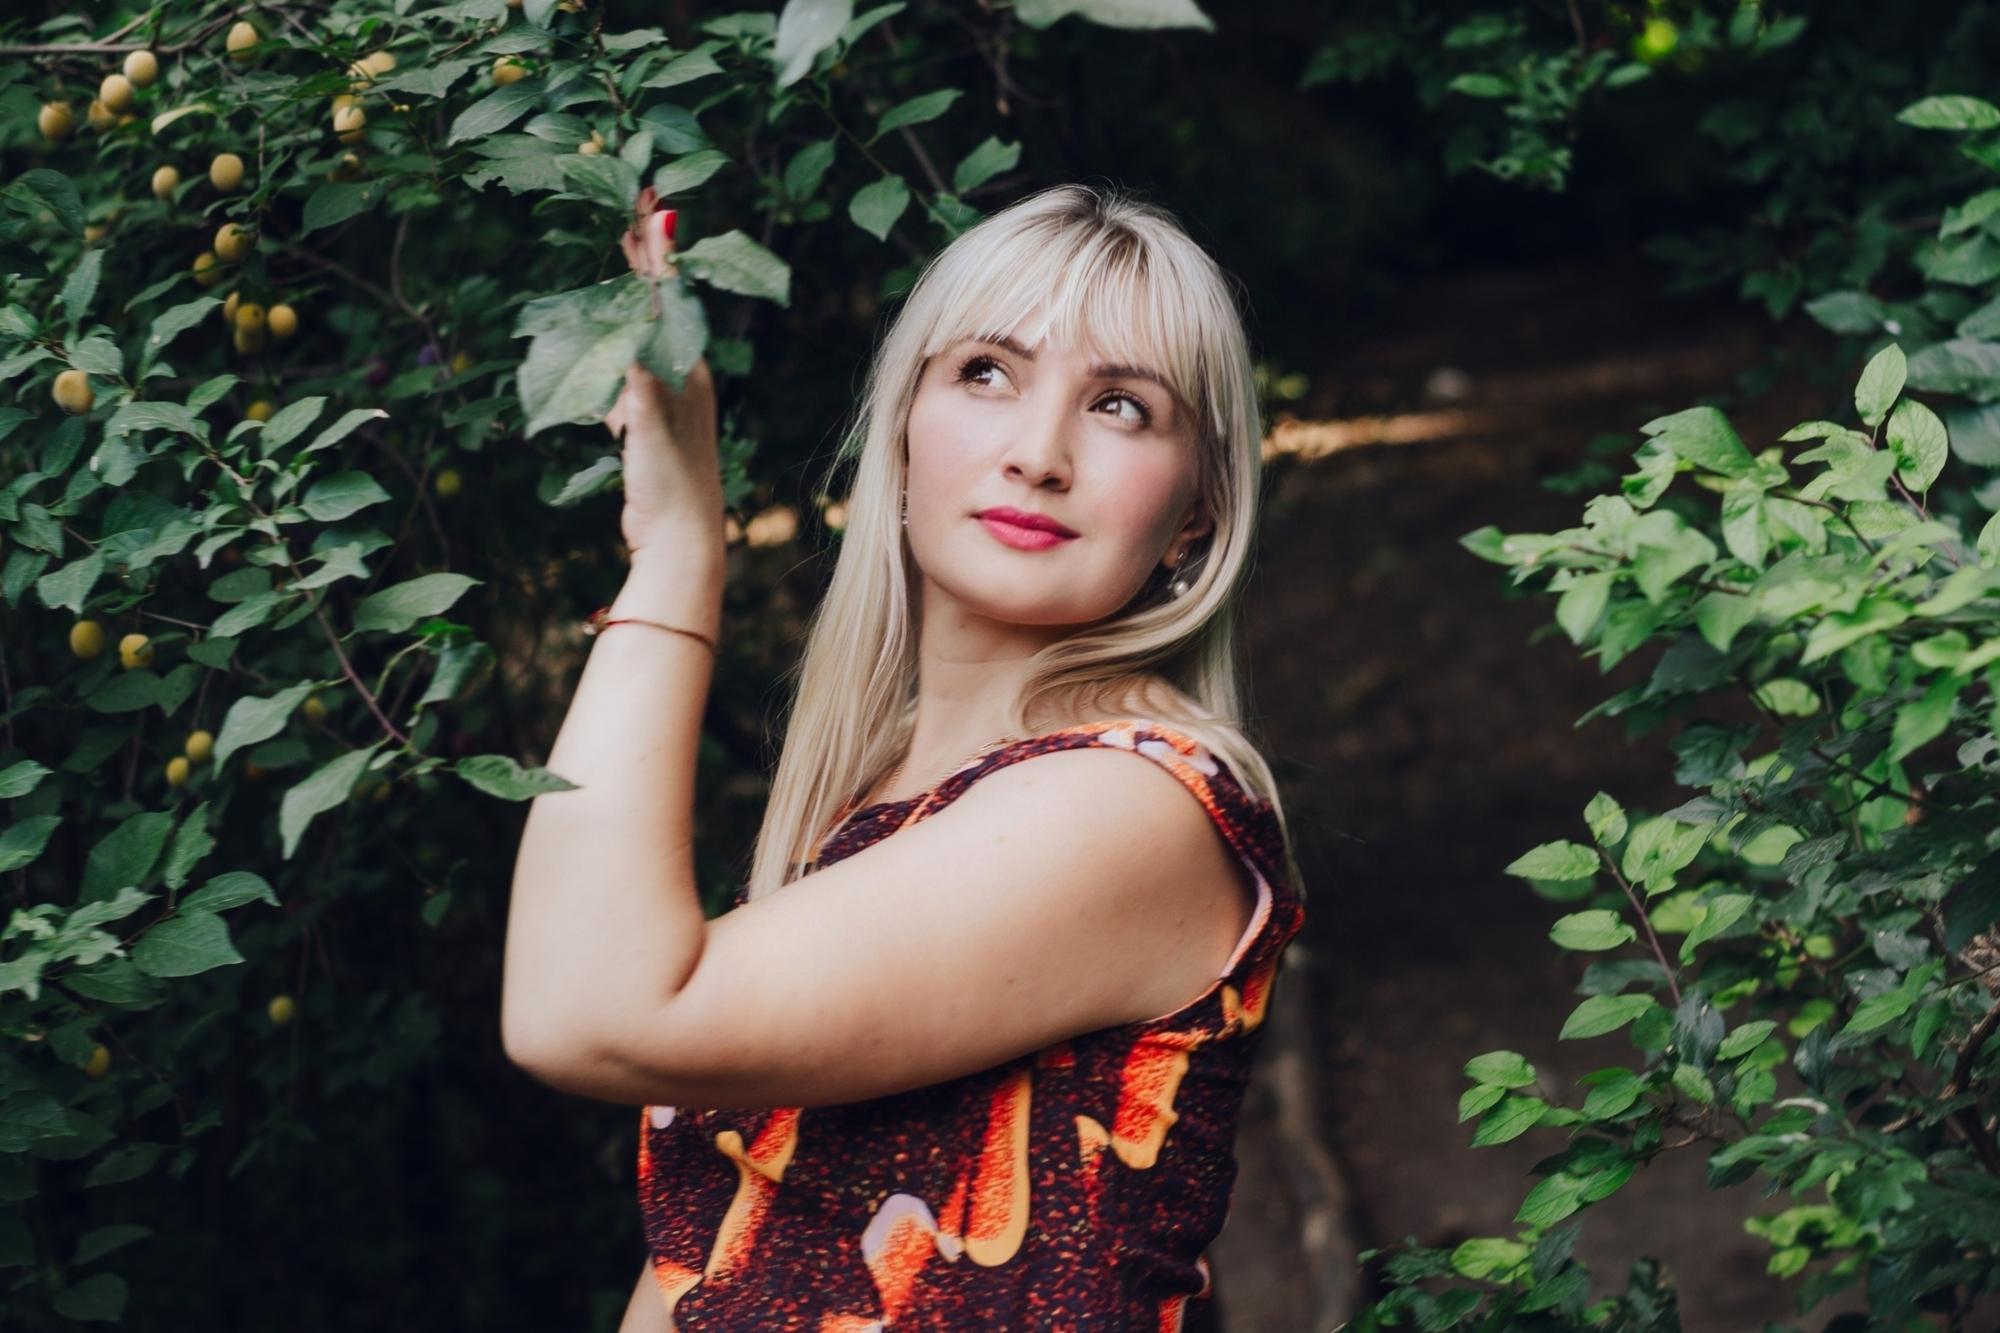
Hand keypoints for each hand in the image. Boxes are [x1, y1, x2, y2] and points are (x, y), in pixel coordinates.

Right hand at [606, 186, 721, 558]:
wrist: (680, 546)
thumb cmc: (668, 472)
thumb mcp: (651, 396)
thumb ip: (646, 327)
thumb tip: (662, 252)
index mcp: (687, 363)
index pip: (667, 284)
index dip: (653, 238)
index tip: (645, 190)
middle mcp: (684, 377)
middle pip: (658, 305)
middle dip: (644, 260)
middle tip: (635, 210)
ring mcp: (669, 406)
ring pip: (641, 342)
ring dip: (626, 310)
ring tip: (619, 273)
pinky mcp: (652, 434)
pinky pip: (628, 387)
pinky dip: (613, 372)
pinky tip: (600, 379)